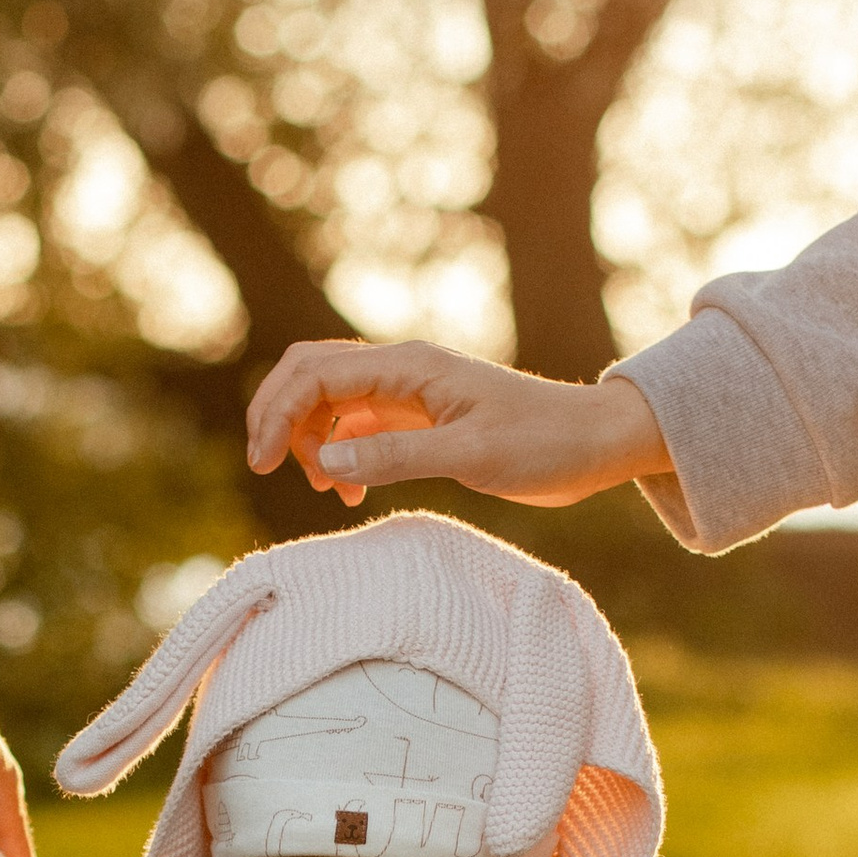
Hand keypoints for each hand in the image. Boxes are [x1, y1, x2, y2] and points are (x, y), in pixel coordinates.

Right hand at [244, 341, 665, 505]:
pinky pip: (358, 424)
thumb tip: (328, 457)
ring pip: (330, 400)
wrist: (595, 442)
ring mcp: (410, 392)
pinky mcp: (420, 417)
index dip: (277, 413)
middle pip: (310, 373)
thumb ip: (397, 455)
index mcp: (411, 366)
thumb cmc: (545, 444)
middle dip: (278, 416)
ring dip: (310, 439)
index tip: (263, 464)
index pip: (316, 373)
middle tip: (268, 468)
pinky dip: (340, 452)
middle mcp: (404, 370)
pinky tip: (351, 490)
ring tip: (327, 489)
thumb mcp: (472, 455)